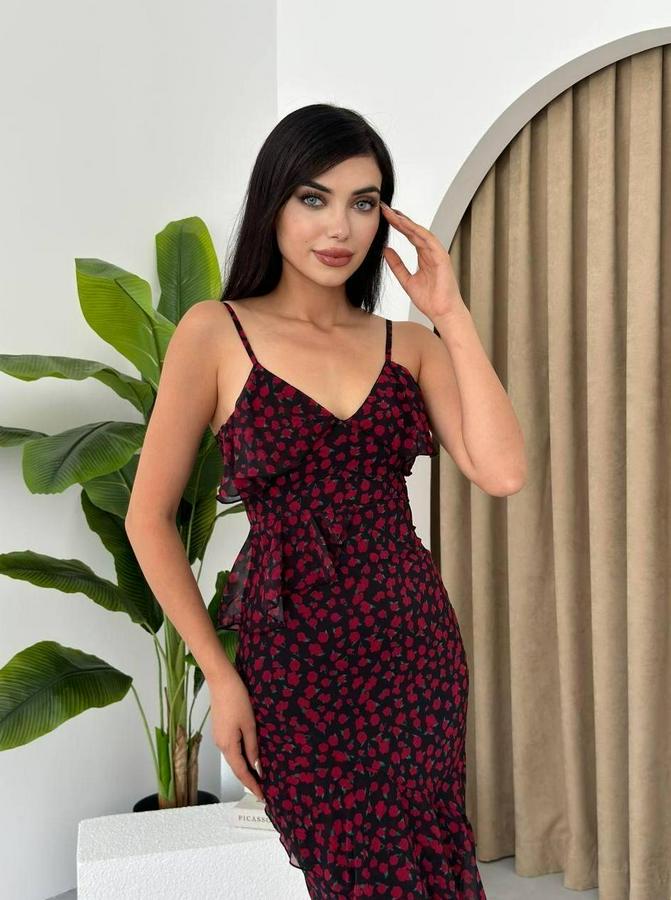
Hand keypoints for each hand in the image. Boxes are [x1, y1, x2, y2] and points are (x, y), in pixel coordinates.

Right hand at [210, 672, 264, 801]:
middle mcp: (221, 744)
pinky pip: (232, 747)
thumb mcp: (249, 724)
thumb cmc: (237, 700)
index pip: (241, 772)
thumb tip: (256, 765)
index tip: (262, 796)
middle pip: (236, 766)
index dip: (252, 785)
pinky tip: (250, 756)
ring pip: (234, 757)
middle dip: (249, 779)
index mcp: (228, 745)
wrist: (222, 680)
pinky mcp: (220, 729)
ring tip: (259, 776)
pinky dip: (241, 755)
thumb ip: (252, 746)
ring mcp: (219, 736)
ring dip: (245, 767)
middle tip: (263, 789)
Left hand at [380, 201, 464, 321]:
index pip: (409, 235)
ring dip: (407, 222)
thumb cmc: (430, 300)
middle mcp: (431, 252)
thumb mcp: (406, 280)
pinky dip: (418, 232)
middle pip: (414, 230)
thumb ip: (397, 265)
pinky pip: (429, 241)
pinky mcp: (442, 258)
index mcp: (424, 256)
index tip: (384, 216)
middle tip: (385, 208)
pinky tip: (407, 225)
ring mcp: (437, 254)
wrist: (442, 313)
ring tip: (393, 214)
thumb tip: (386, 250)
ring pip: (420, 233)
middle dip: (399, 219)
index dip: (397, 225)